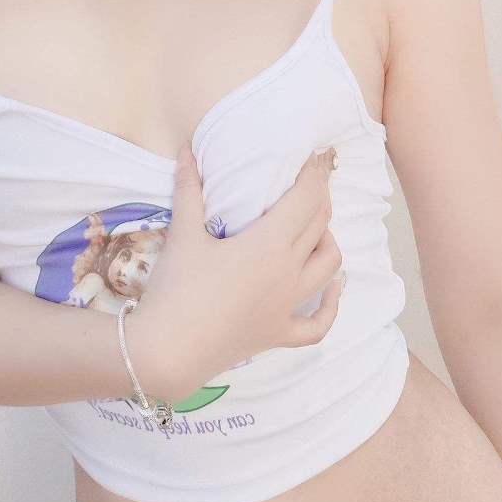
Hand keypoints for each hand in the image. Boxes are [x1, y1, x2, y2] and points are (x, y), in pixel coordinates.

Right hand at [128, 143, 343, 400]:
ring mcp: (288, 306)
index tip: (313, 157)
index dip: (314, 175)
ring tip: (315, 225)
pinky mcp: (279, 334)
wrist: (167, 351)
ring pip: (328, 266)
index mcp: (270, 244)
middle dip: (319, 198)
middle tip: (309, 181)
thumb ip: (189, 188)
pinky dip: (332, 304)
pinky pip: (319, 323)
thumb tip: (187, 150)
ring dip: (328, 240)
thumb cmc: (177, 289)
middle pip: (319, 225)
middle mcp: (289, 273)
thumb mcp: (183, 234)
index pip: (306, 199)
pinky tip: (335, 286)